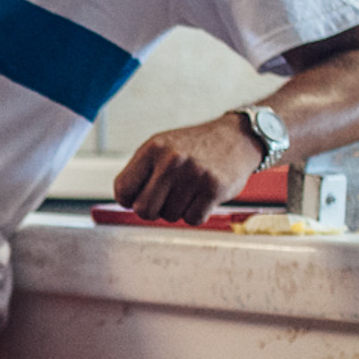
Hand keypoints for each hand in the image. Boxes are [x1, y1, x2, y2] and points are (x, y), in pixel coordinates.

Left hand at [113, 114, 264, 223]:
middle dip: (152, 211)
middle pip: (144, 210)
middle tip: (163, 201)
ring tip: (188, 190)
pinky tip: (201, 196)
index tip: (140, 196)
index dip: (129, 200)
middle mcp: (171, 160)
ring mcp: (193, 175)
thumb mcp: (161, 148)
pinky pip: (192, 219)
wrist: (235, 138)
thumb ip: (140, 172)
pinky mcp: (214, 189)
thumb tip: (126, 203)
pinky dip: (196, 214)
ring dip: (177, 209)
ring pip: (170, 217)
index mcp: (152, 149)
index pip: (123, 189)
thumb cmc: (192, 148)